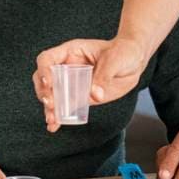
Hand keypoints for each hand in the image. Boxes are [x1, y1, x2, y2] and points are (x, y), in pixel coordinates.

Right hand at [33, 36, 150, 130]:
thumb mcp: (115, 59)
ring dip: (50, 108)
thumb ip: (104, 76)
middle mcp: (67, 67)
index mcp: (71, 52)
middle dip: (44, 92)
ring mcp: (72, 83)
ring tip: (52, 120)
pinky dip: (59, 117)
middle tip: (51, 103)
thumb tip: (95, 95)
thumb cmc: (123, 52)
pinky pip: (66, 107)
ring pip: (53, 96)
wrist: (134, 61)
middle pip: (44, 79)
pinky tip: (54, 126)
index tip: (48, 83)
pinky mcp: (81, 96)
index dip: (43, 71)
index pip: (47, 59)